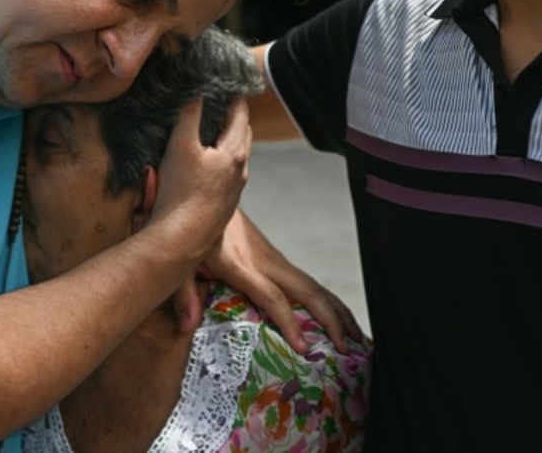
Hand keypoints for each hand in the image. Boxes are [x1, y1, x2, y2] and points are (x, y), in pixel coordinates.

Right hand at [147, 98, 251, 261]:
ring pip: (237, 159)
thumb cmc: (181, 192)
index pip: (241, 116)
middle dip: (236, 119)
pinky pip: (228, 177)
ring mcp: (234, 191)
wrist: (181, 239)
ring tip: (215, 133)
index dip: (236, 98)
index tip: (231, 85)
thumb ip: (189, 115)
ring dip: (230, 142)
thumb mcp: (180, 145)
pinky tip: (206, 167)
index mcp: (234, 153)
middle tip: (224, 105)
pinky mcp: (223, 206)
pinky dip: (222, 163)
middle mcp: (240, 172)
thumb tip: (197, 92)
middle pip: (243, 137)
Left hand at [175, 210, 364, 354]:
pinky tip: (340, 319)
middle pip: (307, 292)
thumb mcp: (182, 259)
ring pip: (315, 287)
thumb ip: (183, 293)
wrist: (209, 194)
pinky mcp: (278, 261)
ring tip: (359, 339)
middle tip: (349, 348)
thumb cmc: (192, 229)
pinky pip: (309, 284)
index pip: (272, 298)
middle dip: (331, 320)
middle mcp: (265, 263)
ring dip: (339, 312)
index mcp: (242, 266)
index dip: (288, 322)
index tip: (304, 347)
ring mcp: (275, 260)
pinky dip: (329, 302)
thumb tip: (187, 327)